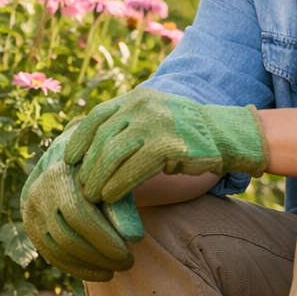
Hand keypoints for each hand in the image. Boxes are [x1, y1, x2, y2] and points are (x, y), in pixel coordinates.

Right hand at [22, 123, 143, 281]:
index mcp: (59, 176)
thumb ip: (122, 208)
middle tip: (127, 264)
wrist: (72, 163)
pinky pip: (51, 255)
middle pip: (66, 237)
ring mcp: (31, 212)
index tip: (127, 254)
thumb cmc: (100, 174)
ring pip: (57, 251)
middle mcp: (38, 194)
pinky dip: (76, 268)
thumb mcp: (113, 183)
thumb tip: (134, 238)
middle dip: (99, 256)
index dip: (104, 239)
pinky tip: (99, 273)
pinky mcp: (31, 227)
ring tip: (115, 271)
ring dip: (88, 266)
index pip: (79, 216)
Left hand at [65, 87, 267, 202]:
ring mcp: (155, 125)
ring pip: (112, 154)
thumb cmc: (187, 134)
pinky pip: (132, 169)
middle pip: (102, 138)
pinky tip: (111, 197)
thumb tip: (94, 144)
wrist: (226, 135)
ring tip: (93, 196)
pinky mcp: (167, 146)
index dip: (80, 139)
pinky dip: (117, 185)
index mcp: (138, 98)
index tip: (69, 159)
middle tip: (81, 186)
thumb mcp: (156, 117)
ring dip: (98, 178)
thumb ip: (129, 125)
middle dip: (88, 165)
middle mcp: (143, 106)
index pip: (97, 116)